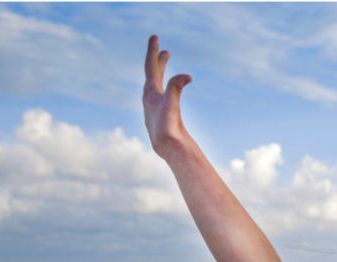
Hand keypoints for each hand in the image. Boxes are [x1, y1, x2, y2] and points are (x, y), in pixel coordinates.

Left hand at [143, 35, 192, 159]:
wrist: (167, 149)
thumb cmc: (167, 129)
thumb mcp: (171, 106)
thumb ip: (176, 88)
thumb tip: (186, 76)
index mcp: (150, 93)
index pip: (150, 67)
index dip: (153, 51)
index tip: (155, 37)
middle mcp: (151, 98)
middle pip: (153, 73)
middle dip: (158, 59)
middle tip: (164, 49)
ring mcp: (156, 106)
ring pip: (158, 82)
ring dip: (162, 70)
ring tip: (166, 62)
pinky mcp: (163, 113)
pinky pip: (164, 92)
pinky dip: (167, 84)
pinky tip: (169, 88)